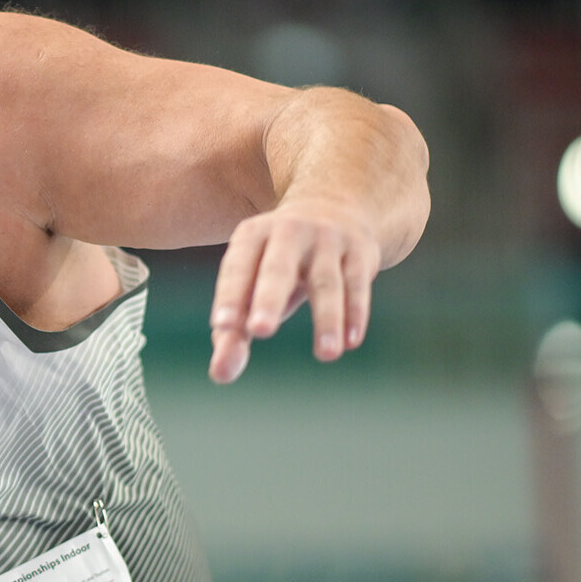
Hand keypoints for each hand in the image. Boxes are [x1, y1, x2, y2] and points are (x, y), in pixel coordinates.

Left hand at [208, 200, 381, 383]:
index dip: (228, 297)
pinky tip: (350, 342)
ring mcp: (326, 239)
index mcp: (251, 237)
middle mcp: (288, 232)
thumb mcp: (252, 286)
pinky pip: (356, 285)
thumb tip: (221, 374)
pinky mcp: (359, 251)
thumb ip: (233, 330)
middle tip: (259, 331)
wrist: (336, 207)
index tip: (222, 326)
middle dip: (268, 299)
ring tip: (326, 355)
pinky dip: (354, 313)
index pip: (236, 270)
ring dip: (326, 319)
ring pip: (326, 282)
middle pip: (277, 269)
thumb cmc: (279, 263)